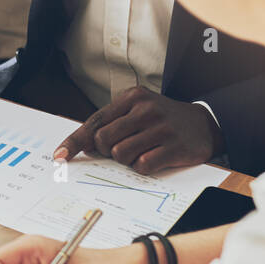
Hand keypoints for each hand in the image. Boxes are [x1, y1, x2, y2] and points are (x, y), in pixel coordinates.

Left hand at [54, 87, 221, 172]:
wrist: (204, 124)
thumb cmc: (162, 119)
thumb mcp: (137, 111)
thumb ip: (111, 124)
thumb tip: (84, 146)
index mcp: (132, 97)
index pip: (95, 122)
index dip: (75, 141)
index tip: (60, 156)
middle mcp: (145, 109)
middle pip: (103, 141)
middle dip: (108, 150)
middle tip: (124, 146)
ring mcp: (160, 127)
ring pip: (120, 154)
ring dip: (126, 159)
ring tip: (142, 150)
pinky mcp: (174, 147)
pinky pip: (142, 165)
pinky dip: (143, 166)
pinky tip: (154, 156)